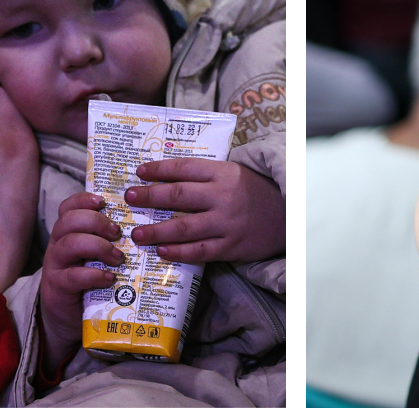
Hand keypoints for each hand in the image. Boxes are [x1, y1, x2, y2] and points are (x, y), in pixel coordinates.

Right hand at [39, 191, 123, 376]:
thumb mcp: (96, 257)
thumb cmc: (88, 281)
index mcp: (68, 233)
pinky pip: (73, 276)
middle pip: (69, 220)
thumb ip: (109, 241)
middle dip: (96, 221)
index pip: (69, 206)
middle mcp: (58, 245)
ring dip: (98, 246)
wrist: (67, 318)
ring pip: (70, 243)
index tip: (103, 201)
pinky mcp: (58, 287)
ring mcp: (55, 266)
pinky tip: (110, 278)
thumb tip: (144, 226)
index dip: (84, 200)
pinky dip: (94, 275)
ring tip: (117, 257)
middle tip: (117, 232)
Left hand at [124, 158, 283, 263]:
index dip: (159, 169)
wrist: (288, 216)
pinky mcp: (231, 246)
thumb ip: (205, 175)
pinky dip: (179, 251)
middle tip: (130, 197)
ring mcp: (227, 222)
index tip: (140, 171)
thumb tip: (165, 175)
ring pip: (185, 227)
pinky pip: (200, 250)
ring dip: (157, 231)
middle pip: (179, 195)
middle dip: (150, 197)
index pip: (185, 168)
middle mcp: (223, 196)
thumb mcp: (233, 173)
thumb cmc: (254, 192)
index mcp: (224, 172)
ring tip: (137, 233)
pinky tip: (161, 250)